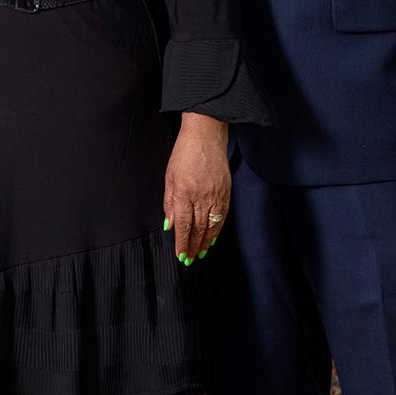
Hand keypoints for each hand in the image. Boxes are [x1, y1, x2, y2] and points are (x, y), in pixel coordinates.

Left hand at [163, 112, 230, 262]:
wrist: (206, 135)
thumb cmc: (185, 153)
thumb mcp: (169, 177)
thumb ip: (169, 202)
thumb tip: (169, 224)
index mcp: (184, 192)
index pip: (183, 225)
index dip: (182, 243)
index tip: (180, 255)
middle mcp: (201, 196)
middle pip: (198, 229)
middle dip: (193, 246)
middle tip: (190, 259)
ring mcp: (216, 194)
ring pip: (211, 225)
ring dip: (206, 242)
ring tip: (200, 252)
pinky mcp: (226, 191)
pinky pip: (222, 215)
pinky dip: (217, 229)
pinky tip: (213, 236)